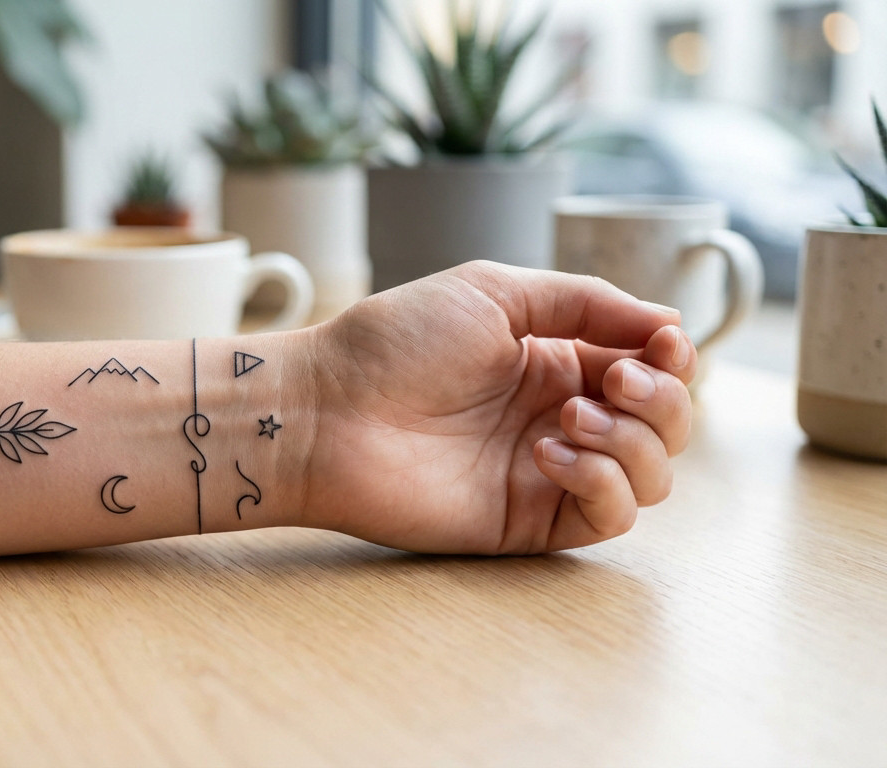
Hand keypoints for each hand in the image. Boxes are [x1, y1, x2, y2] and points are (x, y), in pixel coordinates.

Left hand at [304, 261, 695, 553]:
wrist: (326, 408)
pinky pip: (608, 518)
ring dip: (634, 443)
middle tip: (612, 383)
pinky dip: (602, 485)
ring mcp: (546, 472)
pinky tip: (547, 455)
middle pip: (666, 425)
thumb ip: (586, 302)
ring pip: (651, 477)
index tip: (663, 341)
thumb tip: (671, 322)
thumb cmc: (393, 342)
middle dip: (663, 400)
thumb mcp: (495, 292)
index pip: (651, 367)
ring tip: (568, 419)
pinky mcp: (526, 521)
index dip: (674, 357)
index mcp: (554, 360)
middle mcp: (558, 417)